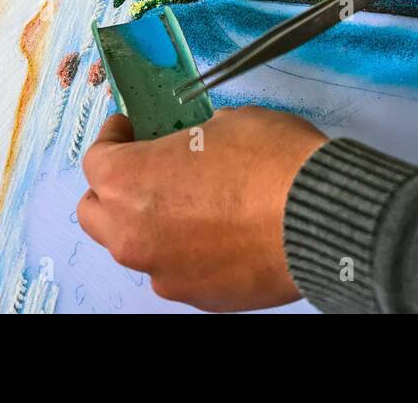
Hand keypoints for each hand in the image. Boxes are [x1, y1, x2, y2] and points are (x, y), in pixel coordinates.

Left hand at [78, 107, 327, 311]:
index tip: (129, 129)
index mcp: (127, 181)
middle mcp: (132, 233)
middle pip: (98, 212)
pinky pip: (175, 270)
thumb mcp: (227, 122)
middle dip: (114, 189)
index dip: (114, 138)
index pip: (96, 159)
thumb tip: (196, 146)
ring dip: (149, 223)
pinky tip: (218, 233)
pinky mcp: (198, 296)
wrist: (320, 216)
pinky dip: (184, 252)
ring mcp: (164, 271)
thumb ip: (192, 139)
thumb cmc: (272, 161)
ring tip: (187, 203)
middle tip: (145, 168)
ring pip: (136, 246)